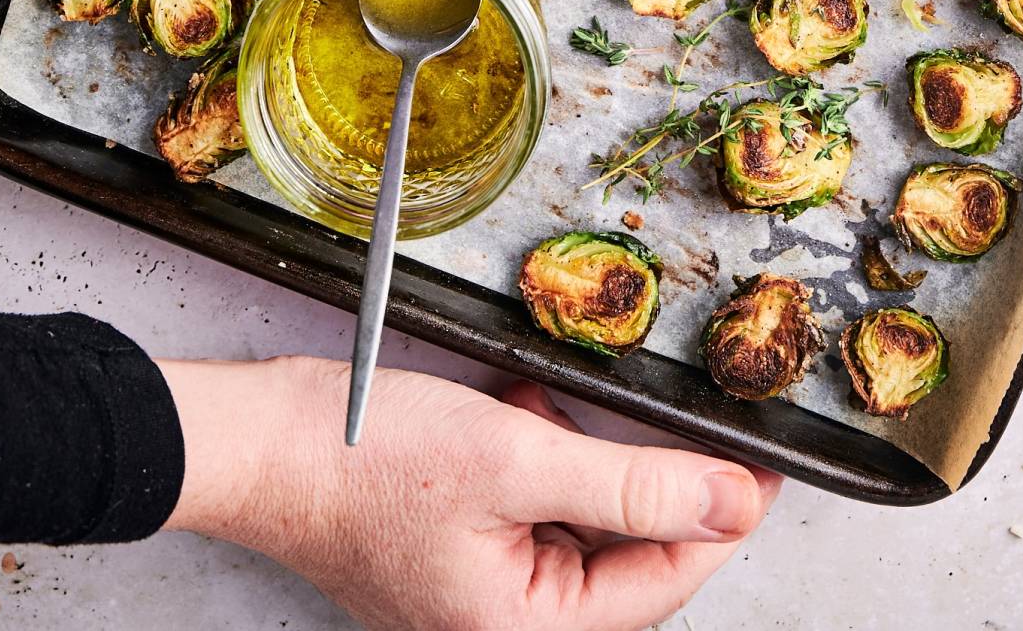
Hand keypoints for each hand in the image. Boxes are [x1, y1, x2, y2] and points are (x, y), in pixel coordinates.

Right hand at [161, 355, 777, 630]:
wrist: (261, 444)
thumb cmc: (364, 461)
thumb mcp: (516, 457)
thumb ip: (632, 482)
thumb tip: (730, 500)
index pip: (662, 580)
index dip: (719, 514)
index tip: (762, 463)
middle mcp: (503, 626)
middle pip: (624, 557)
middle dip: (637, 479)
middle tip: (663, 417)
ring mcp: (478, 592)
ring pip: (581, 526)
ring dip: (584, 462)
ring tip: (549, 412)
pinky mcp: (458, 553)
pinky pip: (534, 511)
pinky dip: (539, 459)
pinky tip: (517, 415)